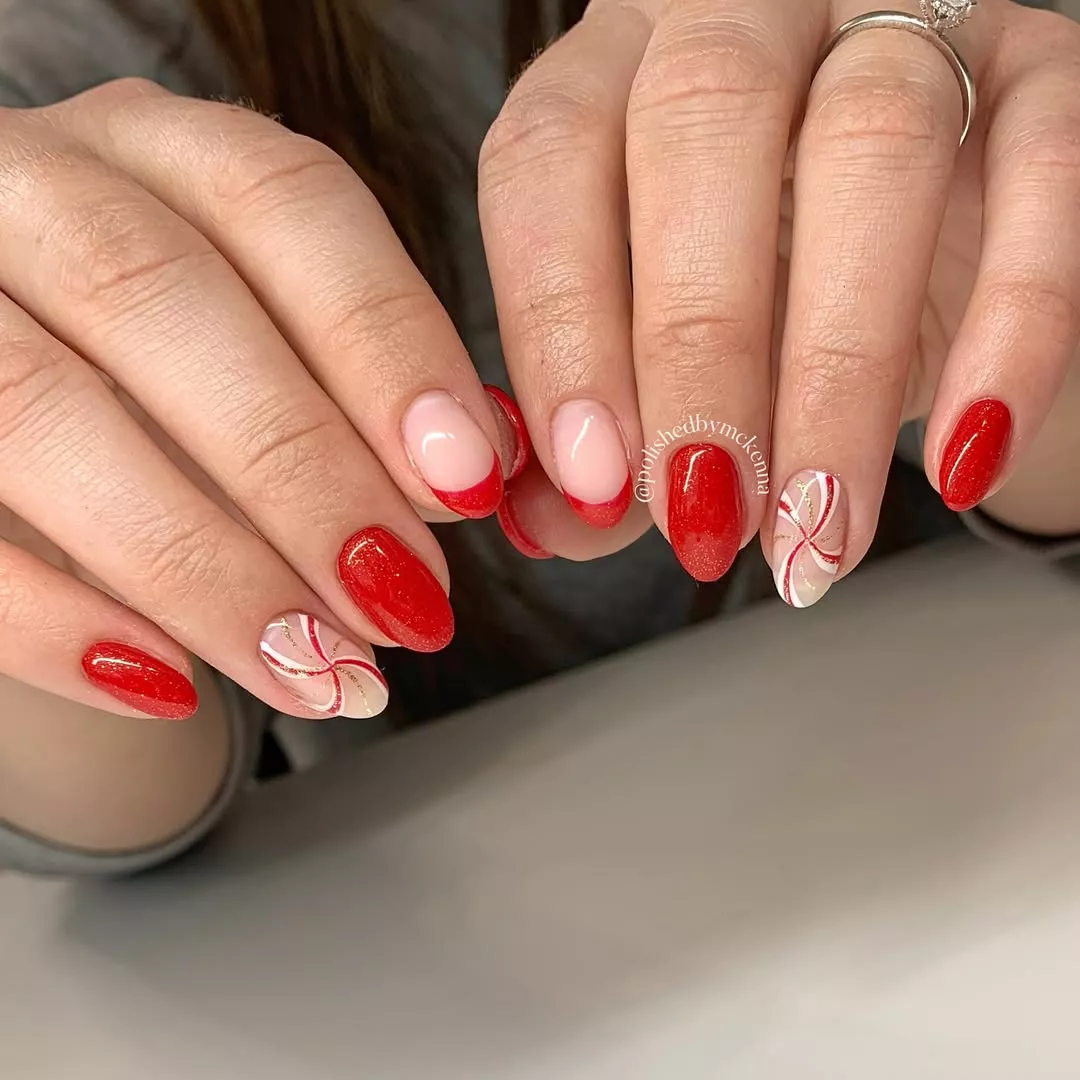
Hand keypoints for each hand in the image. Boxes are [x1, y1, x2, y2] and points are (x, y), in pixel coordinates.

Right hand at [0, 79, 523, 720]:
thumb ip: (361, 391)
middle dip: (300, 474)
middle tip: (404, 604)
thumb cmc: (172, 368)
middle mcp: (30, 185)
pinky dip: (56, 620)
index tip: (469, 481)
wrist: (18, 388)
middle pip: (157, 302)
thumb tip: (482, 469)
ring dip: (200, 566)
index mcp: (161, 148)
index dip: (386, 344)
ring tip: (320, 674)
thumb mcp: (269, 345)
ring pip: (39, 409)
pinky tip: (172, 686)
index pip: (284, 205)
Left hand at [479, 0, 1079, 603]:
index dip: (558, 324)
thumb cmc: (772, 307)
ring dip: (839, 369)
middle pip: (700, 126)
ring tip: (817, 526)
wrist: (944, 255)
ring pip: (874, 142)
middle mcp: (746, 17)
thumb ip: (605, 437)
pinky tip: (960, 462)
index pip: (549, 158)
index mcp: (619, 76)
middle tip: (707, 516)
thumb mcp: (670, 367)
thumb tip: (546, 522)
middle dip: (697, 351)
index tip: (593, 481)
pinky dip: (1012, 333)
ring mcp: (903, 21)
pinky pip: (1047, 173)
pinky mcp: (1043, 72)